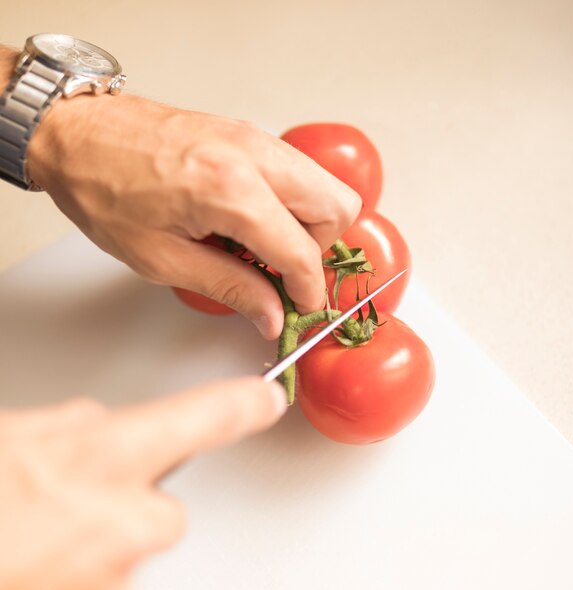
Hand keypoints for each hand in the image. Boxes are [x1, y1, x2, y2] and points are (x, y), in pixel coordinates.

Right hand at [0, 378, 285, 589]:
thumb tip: (94, 427)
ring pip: (121, 559)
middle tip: (56, 512)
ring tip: (20, 550)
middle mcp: (119, 527)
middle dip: (123, 508)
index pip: (197, 419)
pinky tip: (23, 579)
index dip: (237, 406)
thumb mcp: (4, 444)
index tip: (266, 399)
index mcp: (94, 460)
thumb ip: (61, 433)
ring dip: (84, 554)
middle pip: (159, 511)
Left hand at [27, 94, 361, 338]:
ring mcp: (256, 138)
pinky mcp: (250, 133)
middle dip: (321, 250)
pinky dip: (294, 203)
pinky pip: (299, 172)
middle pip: (338, 208)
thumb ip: (229, 288)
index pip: (302, 251)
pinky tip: (255, 222)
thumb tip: (271, 315)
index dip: (309, 289)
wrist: (76, 133)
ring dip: (311, 225)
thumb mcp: (162, 259)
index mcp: (231, 191)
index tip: (300, 307)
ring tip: (266, 249)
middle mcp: (255, 156)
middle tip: (284, 274)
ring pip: (326, 186)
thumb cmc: (104, 190)